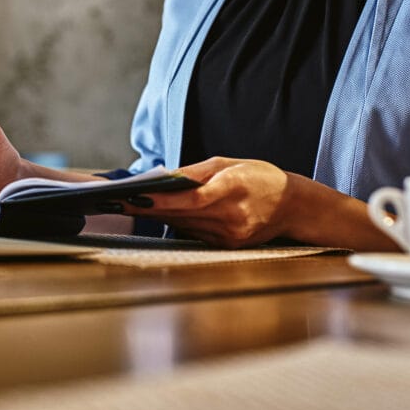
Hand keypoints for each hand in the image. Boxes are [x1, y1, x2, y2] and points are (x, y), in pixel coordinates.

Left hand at [124, 157, 297, 247]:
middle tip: (117, 202)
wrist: (293, 206)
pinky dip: (177, 222)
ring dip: (157, 215)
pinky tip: (160, 214)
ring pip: (183, 225)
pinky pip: (194, 233)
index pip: (187, 199)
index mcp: (232, 191)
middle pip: (179, 214)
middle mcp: (230, 217)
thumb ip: (195, 173)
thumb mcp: (228, 164)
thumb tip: (162, 179)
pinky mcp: (228, 246)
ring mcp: (229, 236)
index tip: (132, 197)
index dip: (158, 200)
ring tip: (130, 205)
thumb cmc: (260, 178)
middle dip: (147, 208)